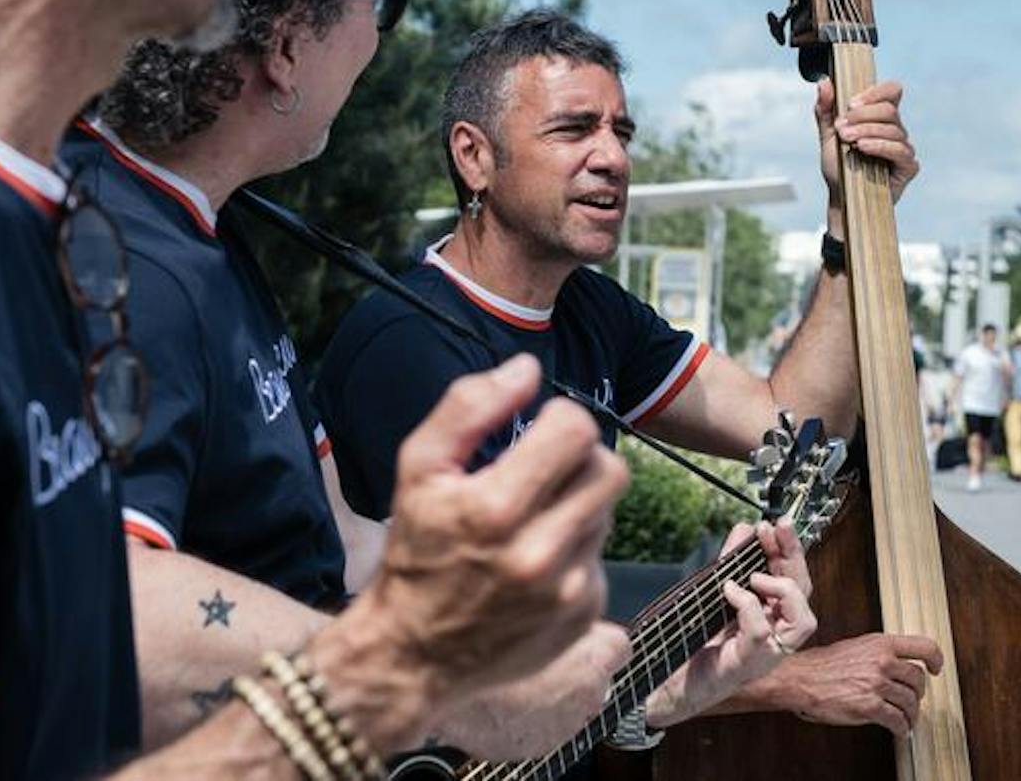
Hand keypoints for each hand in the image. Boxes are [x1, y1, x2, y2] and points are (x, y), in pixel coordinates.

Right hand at [315, 354, 627, 749]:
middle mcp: (539, 554)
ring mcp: (567, 592)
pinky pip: (600, 559)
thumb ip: (468, 408)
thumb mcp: (418, 468)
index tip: (538, 431)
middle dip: (579, 459)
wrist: (411, 653)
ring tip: (531, 520)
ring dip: (576, 505)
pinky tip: (535, 561)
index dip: (560, 419)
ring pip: (605, 513)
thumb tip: (525, 369)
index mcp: (496, 509)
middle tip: (543, 470)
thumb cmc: (414, 552)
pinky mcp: (582, 618)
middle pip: (609, 470)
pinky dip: (574, 551)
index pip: (576, 431)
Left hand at [644, 522, 816, 728]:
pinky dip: (748, 605)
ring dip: (782, 588)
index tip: (777, 524)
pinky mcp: (743, 665)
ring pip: (802, 621)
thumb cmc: (693, 644)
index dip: (791, 550)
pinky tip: (729, 590)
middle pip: (805, 595)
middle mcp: (776, 638)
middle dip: (792, 557)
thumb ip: (730, 563)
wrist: (667, 683)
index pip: (796, 581)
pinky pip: (761, 633)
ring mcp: (764, 655)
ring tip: (752, 575)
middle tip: (772, 530)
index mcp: (772, 619)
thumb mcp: (715, 594)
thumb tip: (745, 529)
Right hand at [751, 633, 944, 734]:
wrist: (800, 679)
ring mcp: (877, 684)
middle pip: (919, 680)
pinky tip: (899, 729)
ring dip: (911, 714)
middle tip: (912, 699)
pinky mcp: (871, 706)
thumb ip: (880, 653)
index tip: (936, 668)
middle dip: (918, 694)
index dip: (936, 659)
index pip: (924, 647)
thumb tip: (898, 664)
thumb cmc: (822, 665)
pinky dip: (902, 728)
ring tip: (905, 718)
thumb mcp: (856, 647)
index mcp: (880, 643)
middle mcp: (883, 661)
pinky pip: (898, 720)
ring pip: (911, 702)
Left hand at [816, 78, 918, 206]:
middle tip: (841, 128)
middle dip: (862, 115)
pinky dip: (880, 146)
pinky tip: (863, 148)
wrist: (841, 197)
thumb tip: (824, 82)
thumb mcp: (828, 135)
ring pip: (892, 129)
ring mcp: (904, 148)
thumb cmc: (839, 166)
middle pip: (889, 109)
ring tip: (847, 139)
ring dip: (866, 131)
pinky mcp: (908, 167)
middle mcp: (895, 130)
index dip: (875, 92)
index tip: (850, 103)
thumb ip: (825, 109)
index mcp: (880, 118)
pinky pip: (900, 150)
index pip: (891, 91)